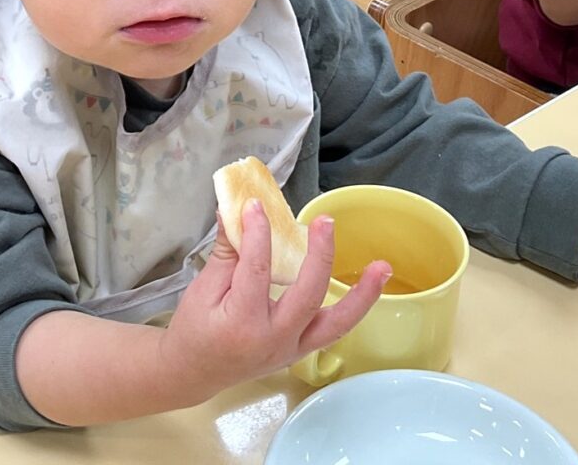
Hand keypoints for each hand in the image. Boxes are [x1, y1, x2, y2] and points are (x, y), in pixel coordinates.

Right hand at [158, 201, 389, 399]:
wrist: (194, 372)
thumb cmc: (194, 330)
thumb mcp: (202, 288)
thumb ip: (225, 252)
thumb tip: (233, 211)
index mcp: (243, 322)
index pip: (257, 269)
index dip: (258, 232)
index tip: (255, 206)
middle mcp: (274, 339)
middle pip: (308, 294)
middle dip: (320, 255)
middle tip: (325, 222)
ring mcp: (292, 349)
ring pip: (336, 324)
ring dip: (362, 295)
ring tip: (383, 268)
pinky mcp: (301, 350)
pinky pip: (333, 330)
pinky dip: (351, 309)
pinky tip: (367, 286)